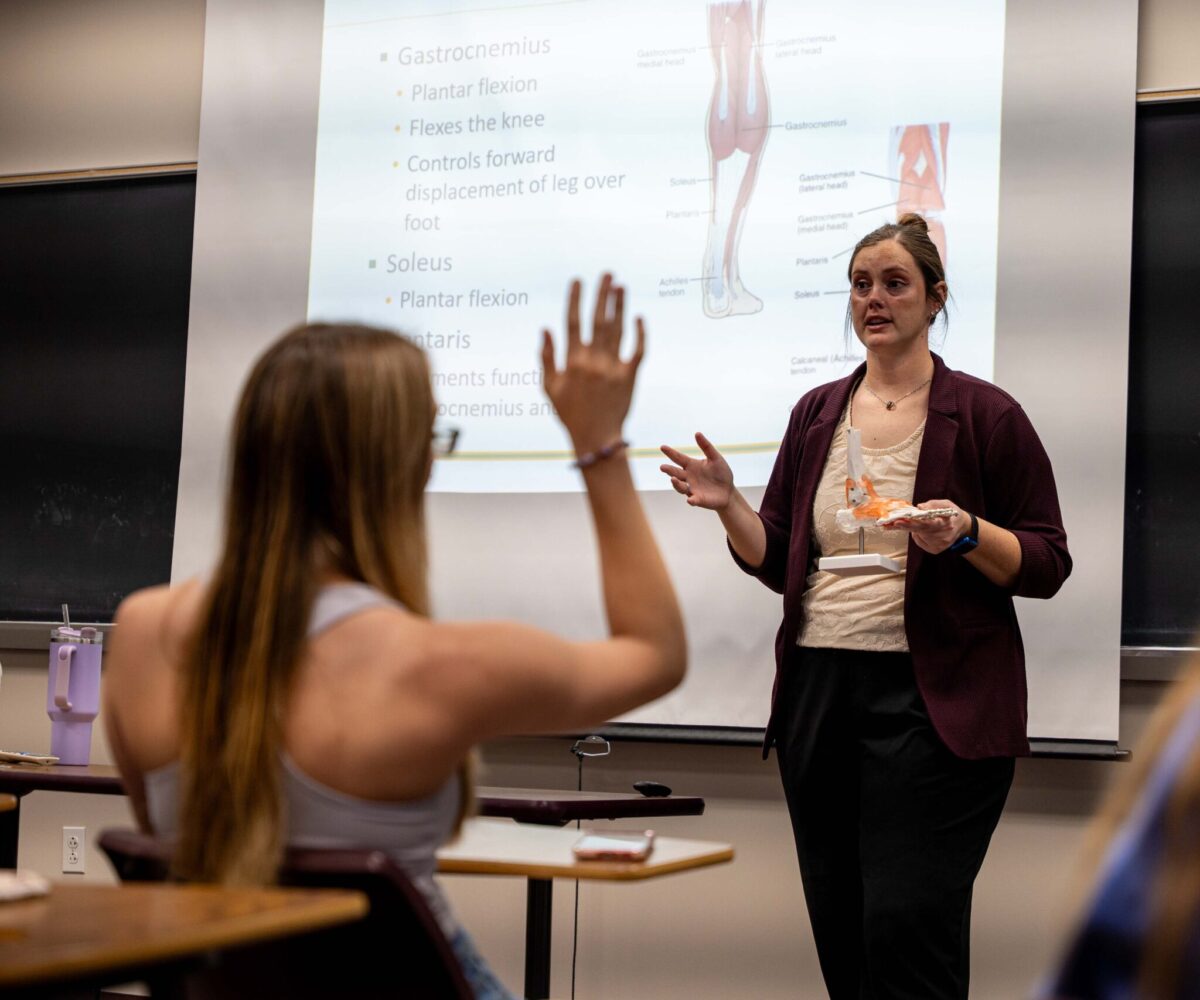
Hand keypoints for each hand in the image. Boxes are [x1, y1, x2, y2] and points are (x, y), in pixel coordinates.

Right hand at [541, 274, 644, 453]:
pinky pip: (638, 350)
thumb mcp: (550, 387)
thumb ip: (546, 357)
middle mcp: (593, 361)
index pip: (572, 322)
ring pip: (618, 330)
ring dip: (620, 306)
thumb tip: (545, 328)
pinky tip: (638, 317)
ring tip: (620, 287)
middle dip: (602, 295)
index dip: (574, 299)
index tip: (577, 280)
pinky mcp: (630, 376)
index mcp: (572, 362)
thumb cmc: (570, 413)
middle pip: (599, 320)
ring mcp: (613, 368)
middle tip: (607, 274)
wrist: (596, 438)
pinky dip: (640, 333)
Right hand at [659, 432, 734, 509]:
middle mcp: (688, 477)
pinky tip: (690, 500)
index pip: (678, 458)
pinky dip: (691, 500)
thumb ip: (706, 447)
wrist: (728, 491)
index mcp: (691, 465)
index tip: (662, 447)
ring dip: (676, 484)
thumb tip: (697, 433)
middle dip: (669, 470)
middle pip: (676, 473)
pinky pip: (693, 500)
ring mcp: (692, 489)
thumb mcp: (716, 458)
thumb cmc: (721, 474)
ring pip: (680, 487)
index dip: (670, 453)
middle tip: (662, 467)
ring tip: (673, 479)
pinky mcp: (698, 499)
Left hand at [884, 499, 967, 554]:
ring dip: (912, 529)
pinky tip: (922, 530)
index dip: (911, 523)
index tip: (898, 521)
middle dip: (904, 526)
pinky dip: (918, 535)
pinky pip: (921, 542)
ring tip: (911, 522)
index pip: (925, 524)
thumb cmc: (952, 514)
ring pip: (919, 536)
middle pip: (919, 531)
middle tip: (890, 523)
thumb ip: (932, 504)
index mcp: (945, 523)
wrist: (963, 528)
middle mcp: (942, 536)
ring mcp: (939, 545)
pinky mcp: (936, 550)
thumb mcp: (945, 504)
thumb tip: (919, 507)